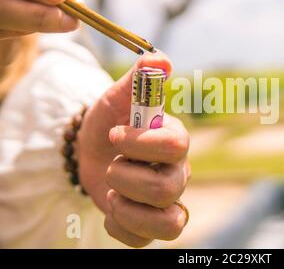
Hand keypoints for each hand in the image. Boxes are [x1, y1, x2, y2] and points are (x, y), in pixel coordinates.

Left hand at [78, 51, 190, 247]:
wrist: (91, 150)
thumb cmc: (109, 121)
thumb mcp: (117, 96)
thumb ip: (139, 78)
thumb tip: (159, 58)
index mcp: (173, 140)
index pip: (176, 145)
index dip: (141, 143)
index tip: (114, 135)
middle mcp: (177, 172)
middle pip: (168, 188)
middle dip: (126, 177)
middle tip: (111, 165)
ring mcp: (166, 201)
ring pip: (168, 223)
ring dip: (129, 209)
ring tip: (112, 192)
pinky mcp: (150, 224)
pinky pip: (146, 240)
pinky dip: (121, 227)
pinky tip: (111, 208)